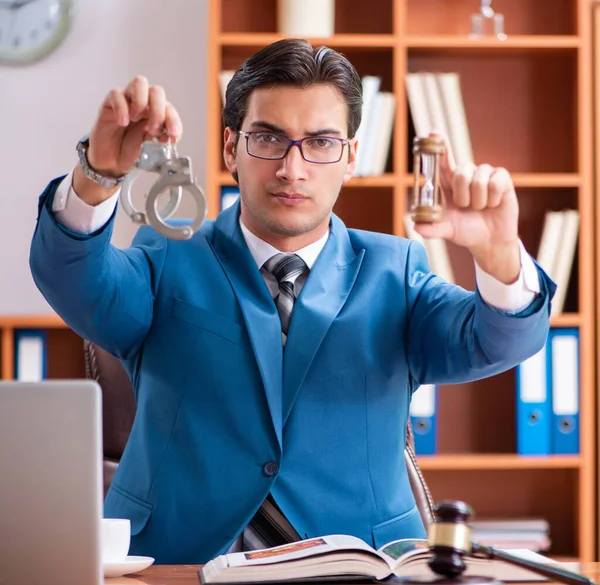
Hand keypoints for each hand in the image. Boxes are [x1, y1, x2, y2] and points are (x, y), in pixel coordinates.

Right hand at [86, 75, 182, 177]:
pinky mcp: (110, 103)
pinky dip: (121, 108)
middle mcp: (145, 104)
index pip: (169, 109)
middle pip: (157, 91)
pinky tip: (122, 122)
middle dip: (158, 110)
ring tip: (135, 119)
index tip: (173, 134)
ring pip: (139, 83)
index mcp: (158, 115)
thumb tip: (169, 136)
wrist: (112, 162)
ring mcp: (128, 101)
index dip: (173, 120)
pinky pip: (116, 94)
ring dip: (141, 101)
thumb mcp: (151, 151)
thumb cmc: (132, 152)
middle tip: (153, 129)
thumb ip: (161, 141)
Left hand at [413, 134, 520, 282]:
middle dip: (463, 196)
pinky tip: (493, 204)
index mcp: (449, 182)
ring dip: (478, 201)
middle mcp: (466, 173)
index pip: (442, 161)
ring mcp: (484, 173)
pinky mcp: (501, 177)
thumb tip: (416, 226)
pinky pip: (494, 184)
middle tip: (466, 207)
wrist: (490, 240)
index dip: (439, 146)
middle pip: (460, 172)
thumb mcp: (447, 231)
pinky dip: (492, 200)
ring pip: (478, 180)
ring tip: (480, 208)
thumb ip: (432, 229)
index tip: (433, 133)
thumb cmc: (466, 231)